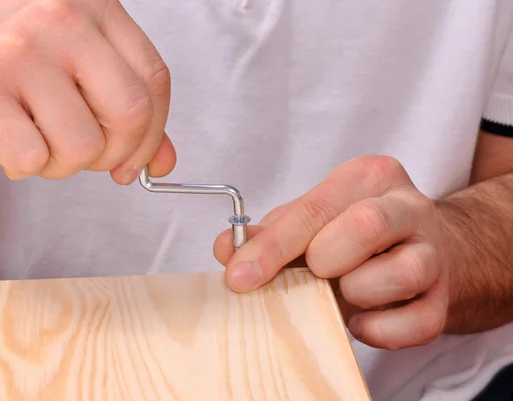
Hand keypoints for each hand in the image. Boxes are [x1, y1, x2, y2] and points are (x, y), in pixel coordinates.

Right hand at [0, 0, 174, 181]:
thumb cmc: (10, 58)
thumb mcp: (76, 62)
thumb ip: (125, 108)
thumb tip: (164, 164)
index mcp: (94, 4)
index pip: (154, 80)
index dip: (153, 133)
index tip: (137, 160)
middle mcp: (60, 17)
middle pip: (129, 114)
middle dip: (116, 155)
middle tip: (91, 158)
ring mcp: (19, 49)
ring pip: (83, 146)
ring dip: (66, 165)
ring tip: (41, 143)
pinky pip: (32, 159)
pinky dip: (26, 167)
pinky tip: (9, 140)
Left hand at [214, 156, 449, 349]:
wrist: (415, 250)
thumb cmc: (351, 234)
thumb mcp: (309, 222)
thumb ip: (268, 233)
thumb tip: (226, 249)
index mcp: (369, 177)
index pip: (316, 208)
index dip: (273, 246)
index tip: (240, 278)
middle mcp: (409, 206)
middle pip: (364, 226)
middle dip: (325, 260)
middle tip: (315, 272)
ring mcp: (433, 251)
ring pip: (402, 272)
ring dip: (357, 291)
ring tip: (343, 290)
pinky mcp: (443, 297)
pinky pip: (416, 324)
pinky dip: (378, 330)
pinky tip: (359, 318)